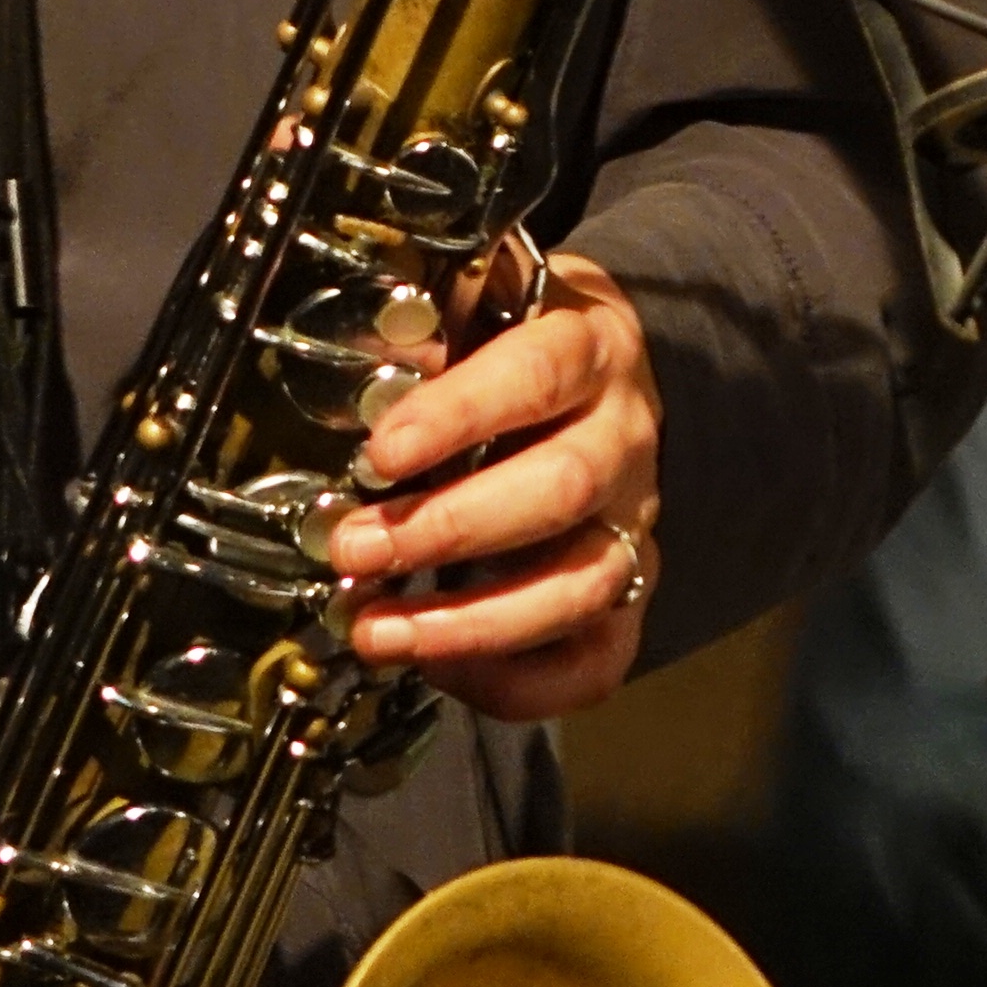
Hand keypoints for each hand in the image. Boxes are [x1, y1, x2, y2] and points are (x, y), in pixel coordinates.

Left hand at [327, 242, 663, 722]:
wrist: (604, 375)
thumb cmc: (518, 344)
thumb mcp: (482, 303)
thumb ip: (426, 332)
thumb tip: (353, 370)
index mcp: (589, 347)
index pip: (538, 374)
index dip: (460, 416)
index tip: (381, 453)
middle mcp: (622, 437)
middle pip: (561, 488)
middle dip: (448, 529)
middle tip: (353, 550)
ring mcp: (633, 523)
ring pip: (581, 586)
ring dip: (471, 622)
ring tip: (377, 632)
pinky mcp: (631, 595)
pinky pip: (596, 661)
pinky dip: (519, 683)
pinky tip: (441, 671)